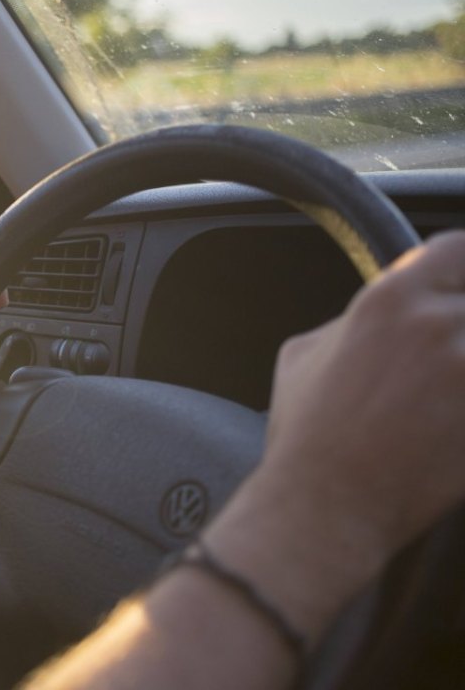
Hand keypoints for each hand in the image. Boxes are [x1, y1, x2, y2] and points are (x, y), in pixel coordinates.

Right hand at [262, 229, 464, 556]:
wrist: (324, 506)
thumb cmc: (307, 433)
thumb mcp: (304, 354)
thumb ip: (352, 318)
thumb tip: (387, 313)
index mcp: (389, 299)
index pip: (460, 248)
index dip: (462, 265)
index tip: (460, 284)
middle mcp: (439, 326)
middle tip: (454, 352)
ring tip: (451, 389)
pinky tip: (456, 421)